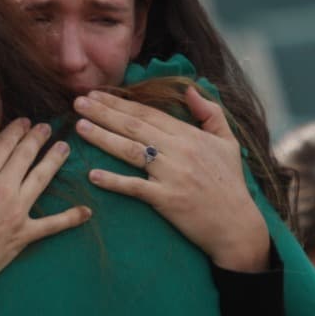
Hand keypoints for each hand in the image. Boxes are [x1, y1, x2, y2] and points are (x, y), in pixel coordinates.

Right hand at [0, 118, 91, 315]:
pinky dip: (71, 218)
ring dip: (54, 160)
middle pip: (25, 155)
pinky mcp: (24, 234)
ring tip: (64, 148)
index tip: (25, 121)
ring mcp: (16, 211)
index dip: (17, 130)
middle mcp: (3, 188)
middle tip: (47, 127)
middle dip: (37, 138)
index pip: (4, 144)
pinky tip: (86, 211)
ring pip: (41, 178)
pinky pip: (52, 224)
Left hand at [73, 87, 268, 271]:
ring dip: (102, 138)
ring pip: (130, 151)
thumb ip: (210, 112)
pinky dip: (114, 181)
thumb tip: (190, 90)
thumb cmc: (230, 183)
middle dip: (103, 113)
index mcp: (189, 135)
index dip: (120, 102)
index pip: (147, 113)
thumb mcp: (227, 141)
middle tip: (77, 103)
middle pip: (133, 127)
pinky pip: (135, 188)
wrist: (237, 225)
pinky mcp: (167, 200)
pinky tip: (93, 175)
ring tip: (79, 127)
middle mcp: (178, 151)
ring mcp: (172, 175)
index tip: (96, 94)